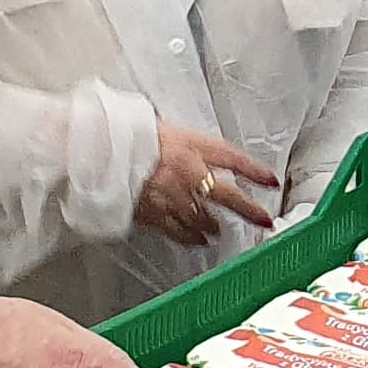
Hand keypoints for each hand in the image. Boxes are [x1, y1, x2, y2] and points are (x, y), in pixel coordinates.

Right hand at [136, 126, 278, 244]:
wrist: (96, 152)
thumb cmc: (123, 134)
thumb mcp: (158, 126)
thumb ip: (180, 140)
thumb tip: (188, 145)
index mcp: (190, 145)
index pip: (233, 158)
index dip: (255, 171)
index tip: (270, 181)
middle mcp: (188, 173)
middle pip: (227, 196)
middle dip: (249, 210)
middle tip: (264, 221)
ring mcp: (173, 197)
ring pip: (204, 218)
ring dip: (215, 226)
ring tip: (220, 231)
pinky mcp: (155, 216)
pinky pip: (180, 232)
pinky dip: (192, 238)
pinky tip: (199, 241)